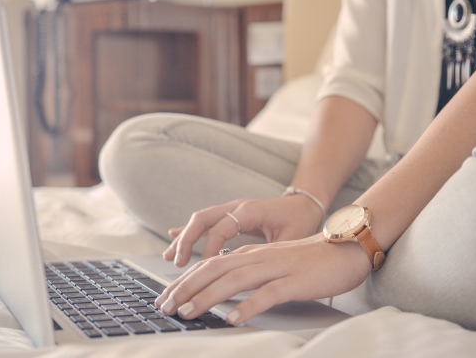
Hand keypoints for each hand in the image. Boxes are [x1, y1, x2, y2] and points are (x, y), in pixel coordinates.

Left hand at [155, 234, 371, 324]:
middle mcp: (258, 258)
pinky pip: (268, 294)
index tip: (165, 298)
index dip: (184, 281)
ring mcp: (276, 268)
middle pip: (213, 270)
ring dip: (207, 297)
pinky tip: (233, 319)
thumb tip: (223, 292)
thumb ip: (249, 274)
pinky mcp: (295, 281)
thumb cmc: (310, 261)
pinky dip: (248, 306)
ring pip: (234, 280)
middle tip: (164, 307)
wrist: (346, 248)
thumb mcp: (273, 264)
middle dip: (185, 289)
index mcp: (251, 255)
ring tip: (187, 313)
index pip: (209, 265)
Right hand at [162, 194, 324, 266]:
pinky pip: (205, 222)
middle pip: (203, 219)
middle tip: (177, 263)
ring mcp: (231, 209)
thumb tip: (254, 272)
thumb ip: (272, 251)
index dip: (211, 248)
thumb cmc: (301, 220)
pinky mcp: (230, 215)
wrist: (305, 203)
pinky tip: (173, 239)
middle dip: (187, 241)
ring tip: (170, 258)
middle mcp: (237, 206)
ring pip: (200, 220)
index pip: (222, 228)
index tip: (204, 268)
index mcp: (251, 210)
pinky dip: (189, 232)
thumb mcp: (291, 237)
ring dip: (184, 238)